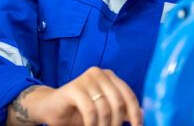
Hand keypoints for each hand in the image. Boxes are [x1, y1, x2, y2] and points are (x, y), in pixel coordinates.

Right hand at [8, 68, 143, 125]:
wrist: (50, 108)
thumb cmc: (79, 111)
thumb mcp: (104, 111)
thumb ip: (121, 110)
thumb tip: (142, 114)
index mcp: (109, 76)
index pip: (129, 94)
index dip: (135, 113)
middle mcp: (99, 73)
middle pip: (118, 101)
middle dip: (116, 122)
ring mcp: (85, 79)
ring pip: (104, 107)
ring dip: (104, 125)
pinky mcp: (73, 88)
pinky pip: (90, 110)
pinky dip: (92, 123)